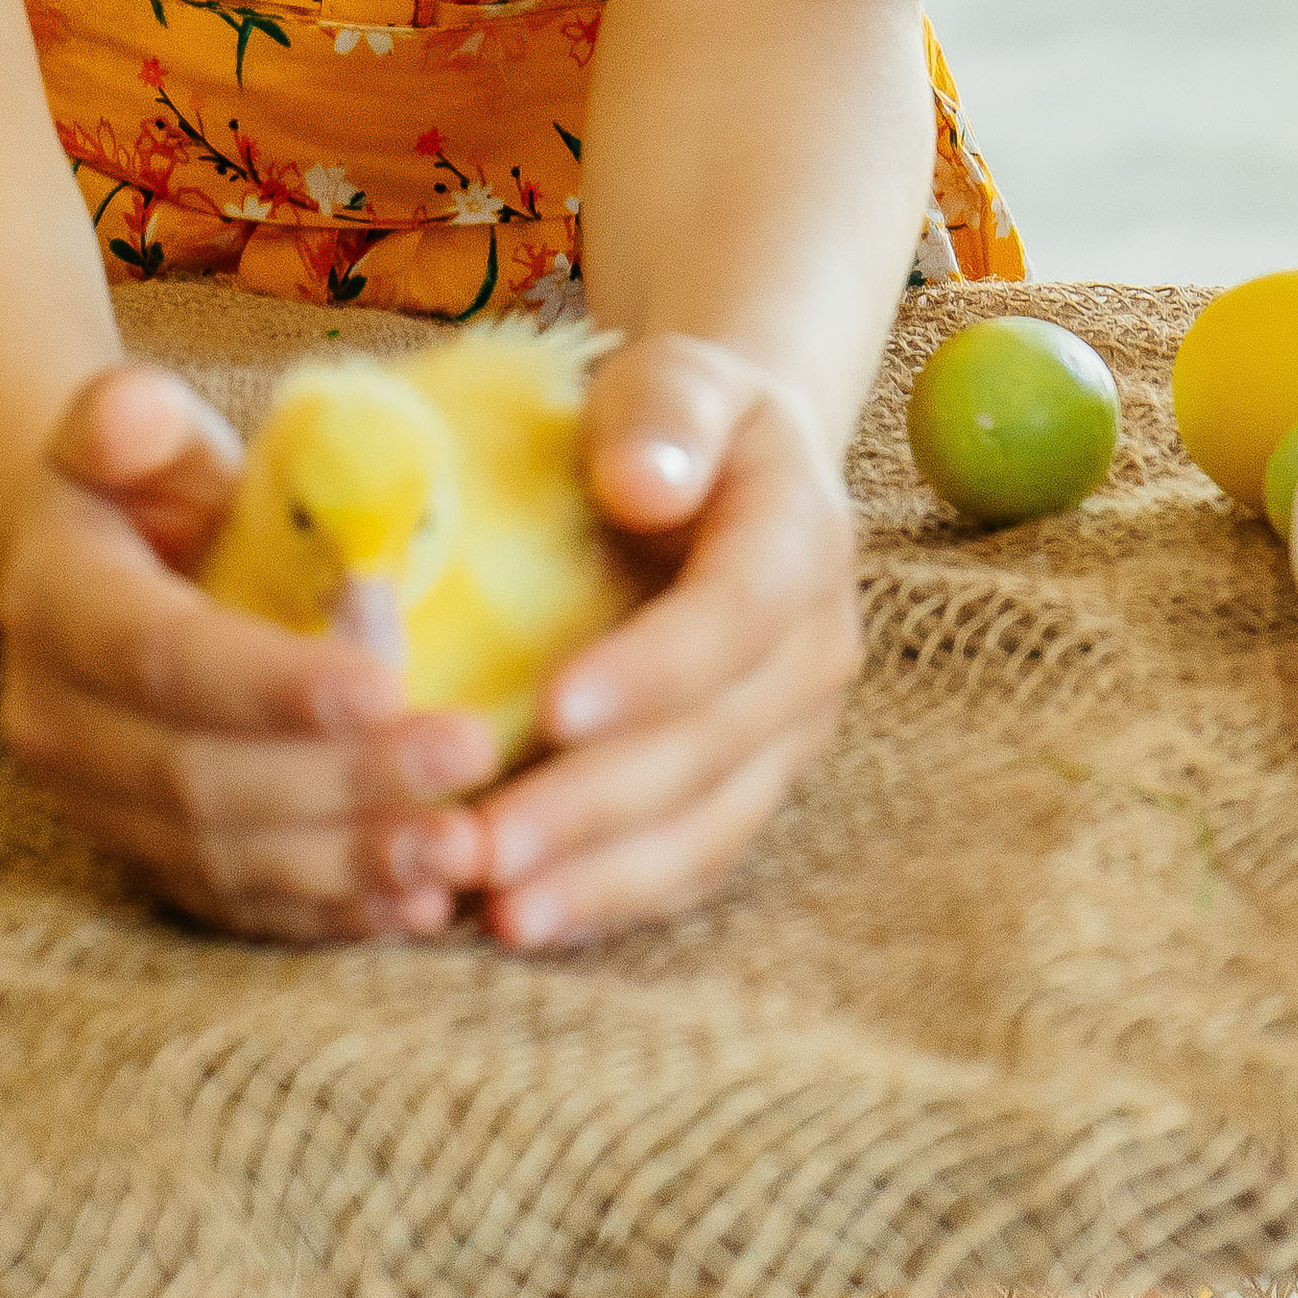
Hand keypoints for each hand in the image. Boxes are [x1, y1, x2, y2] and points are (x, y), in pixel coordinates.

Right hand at [0, 364, 497, 941]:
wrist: (105, 565)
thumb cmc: (152, 485)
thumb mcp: (139, 428)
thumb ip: (132, 414)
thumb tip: (135, 413)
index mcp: (55, 605)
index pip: (163, 658)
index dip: (271, 683)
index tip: (388, 686)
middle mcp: (55, 725)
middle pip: (200, 777)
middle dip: (341, 778)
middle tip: (465, 756)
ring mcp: (95, 807)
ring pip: (221, 858)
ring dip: (347, 863)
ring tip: (461, 845)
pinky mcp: (145, 859)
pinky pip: (233, 905)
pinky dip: (325, 914)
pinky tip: (415, 903)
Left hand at [464, 332, 860, 950]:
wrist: (725, 461)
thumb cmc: (676, 415)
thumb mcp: (675, 377)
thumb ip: (664, 413)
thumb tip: (644, 482)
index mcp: (802, 538)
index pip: (737, 618)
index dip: (653, 670)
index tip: (553, 708)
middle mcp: (815, 650)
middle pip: (715, 747)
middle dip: (596, 805)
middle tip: (482, 842)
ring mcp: (789, 731)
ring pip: (710, 828)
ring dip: (602, 877)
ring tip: (497, 911)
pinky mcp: (751, 784)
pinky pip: (694, 859)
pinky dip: (615, 897)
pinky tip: (529, 920)